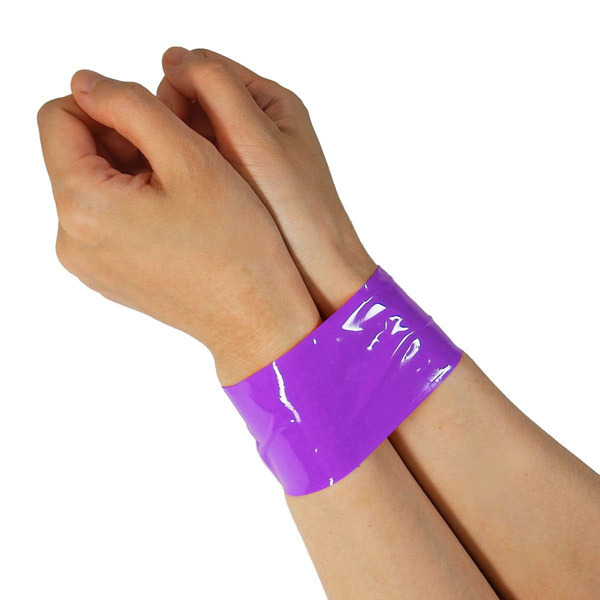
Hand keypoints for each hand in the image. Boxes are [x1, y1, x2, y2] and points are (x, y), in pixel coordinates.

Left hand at [37, 71, 319, 384]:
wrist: (255, 317)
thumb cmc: (235, 244)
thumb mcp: (189, 157)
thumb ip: (131, 105)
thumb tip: (87, 83)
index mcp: (82, 205)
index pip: (59, 118)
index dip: (106, 104)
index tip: (157, 120)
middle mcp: (71, 239)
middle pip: (76, 154)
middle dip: (123, 140)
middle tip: (181, 155)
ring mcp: (88, 263)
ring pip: (95, 186)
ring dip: (133, 170)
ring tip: (186, 187)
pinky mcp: (108, 276)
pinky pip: (107, 220)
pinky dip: (136, 202)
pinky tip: (180, 214)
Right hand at [157, 48, 376, 316]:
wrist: (317, 276)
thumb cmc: (297, 211)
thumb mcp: (256, 139)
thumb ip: (216, 88)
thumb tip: (172, 56)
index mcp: (269, 103)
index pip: (203, 70)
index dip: (176, 91)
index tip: (171, 130)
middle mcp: (256, 127)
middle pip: (192, 103)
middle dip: (175, 126)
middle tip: (180, 164)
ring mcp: (243, 160)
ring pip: (189, 138)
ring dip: (176, 152)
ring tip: (179, 186)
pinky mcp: (235, 190)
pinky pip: (196, 169)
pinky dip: (183, 175)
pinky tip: (180, 197)